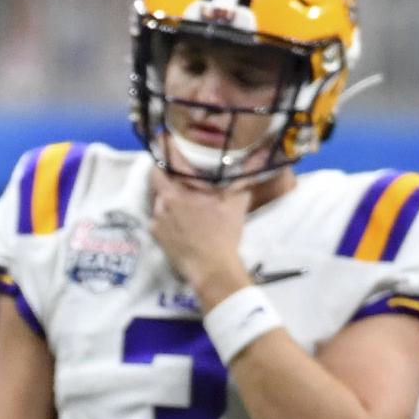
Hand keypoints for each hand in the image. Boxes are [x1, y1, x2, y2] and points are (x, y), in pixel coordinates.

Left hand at [149, 166, 249, 306]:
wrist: (212, 268)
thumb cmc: (224, 232)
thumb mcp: (236, 201)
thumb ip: (245, 175)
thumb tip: (263, 153)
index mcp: (177, 192)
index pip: (159, 167)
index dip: (162, 157)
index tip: (167, 149)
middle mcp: (161, 204)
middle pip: (159, 185)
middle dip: (168, 180)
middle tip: (183, 179)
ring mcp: (157, 222)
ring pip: (159, 203)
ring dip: (169, 200)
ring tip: (186, 204)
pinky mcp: (156, 237)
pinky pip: (159, 221)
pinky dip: (168, 218)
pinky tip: (182, 223)